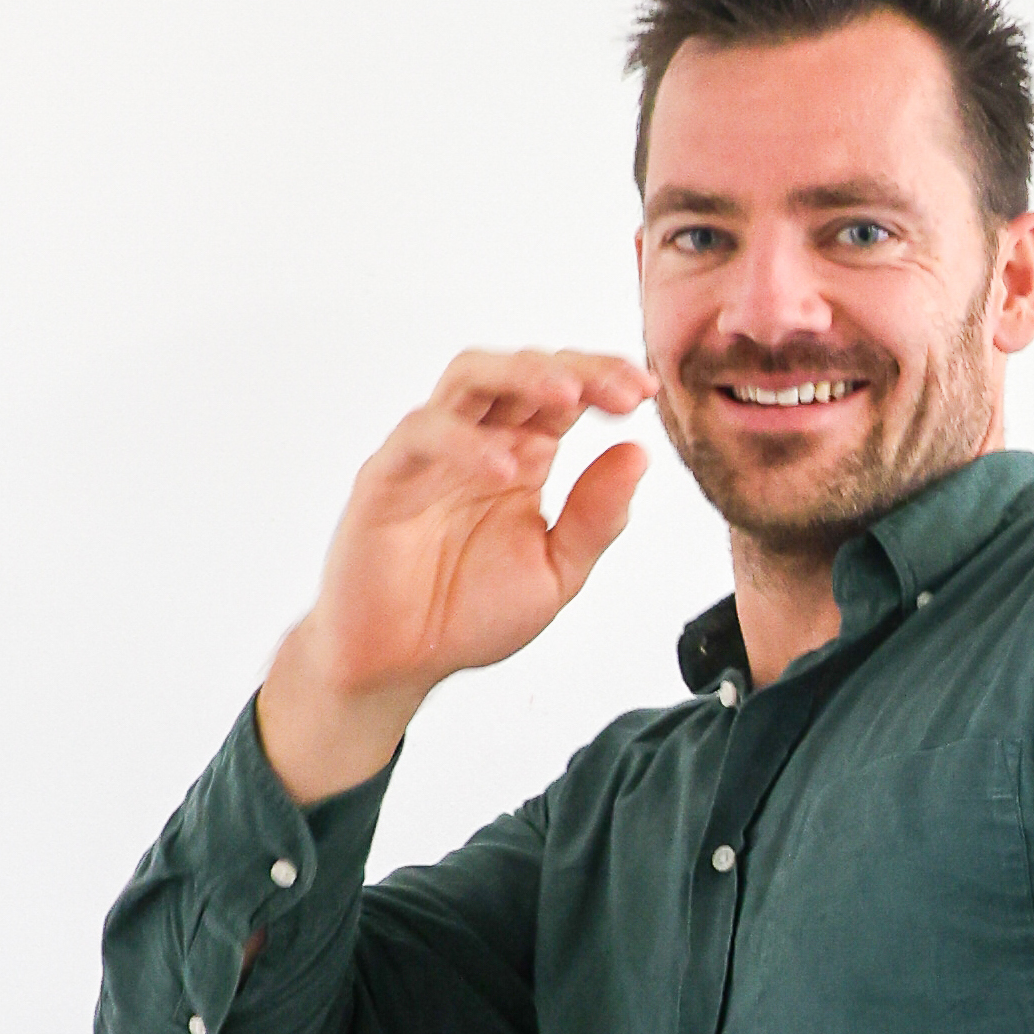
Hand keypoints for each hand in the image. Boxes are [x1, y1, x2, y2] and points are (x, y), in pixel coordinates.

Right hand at [259, 348, 656, 803]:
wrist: (397, 663)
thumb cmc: (466, 614)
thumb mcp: (556, 572)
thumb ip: (597, 518)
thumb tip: (638, 453)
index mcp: (522, 457)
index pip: (563, 395)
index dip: (603, 381)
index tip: (646, 392)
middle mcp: (478, 443)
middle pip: (521, 370)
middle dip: (575, 370)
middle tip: (620, 388)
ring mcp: (430, 454)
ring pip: (469, 379)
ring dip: (521, 377)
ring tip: (567, 398)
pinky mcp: (386, 477)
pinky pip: (422, 437)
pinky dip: (465, 443)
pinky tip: (505, 466)